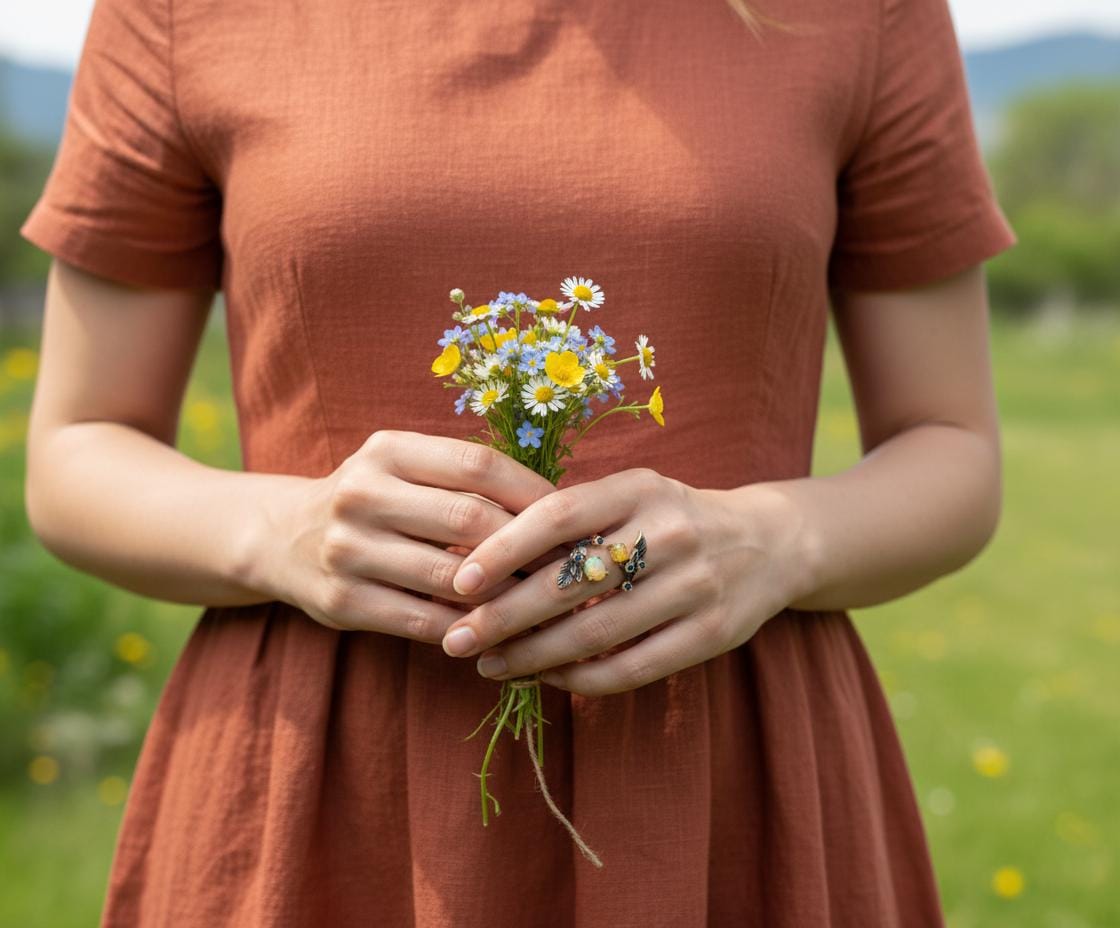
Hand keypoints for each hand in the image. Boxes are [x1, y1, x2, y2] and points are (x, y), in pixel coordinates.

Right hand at [256, 429, 570, 641]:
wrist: (283, 537)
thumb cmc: (373, 498)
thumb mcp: (404, 466)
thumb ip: (463, 479)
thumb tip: (555, 510)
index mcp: (387, 449)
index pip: (478, 465)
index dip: (531, 492)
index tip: (568, 517)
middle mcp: (362, 493)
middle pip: (469, 520)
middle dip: (527, 548)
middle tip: (568, 567)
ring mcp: (348, 550)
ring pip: (451, 579)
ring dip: (505, 596)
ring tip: (544, 603)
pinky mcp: (342, 602)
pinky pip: (424, 622)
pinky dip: (468, 629)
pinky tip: (497, 632)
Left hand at [438, 468, 809, 695]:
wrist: (769, 543)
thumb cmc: (673, 517)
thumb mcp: (632, 496)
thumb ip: (572, 520)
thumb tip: (480, 558)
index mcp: (640, 488)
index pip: (559, 514)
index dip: (504, 548)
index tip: (460, 581)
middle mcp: (670, 532)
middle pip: (570, 582)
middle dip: (503, 617)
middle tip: (456, 640)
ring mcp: (695, 586)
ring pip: (595, 633)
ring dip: (532, 656)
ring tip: (489, 666)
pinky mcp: (711, 634)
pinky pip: (630, 668)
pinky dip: (579, 679)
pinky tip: (545, 677)